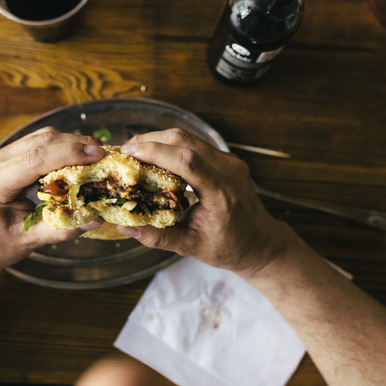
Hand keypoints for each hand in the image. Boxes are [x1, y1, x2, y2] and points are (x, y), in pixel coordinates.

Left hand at [0, 127, 104, 281]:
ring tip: (96, 154)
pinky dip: (60, 147)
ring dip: (70, 142)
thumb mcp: (28, 242)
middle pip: (40, 141)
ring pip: (40, 137)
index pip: (35, 158)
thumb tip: (96, 218)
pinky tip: (78, 156)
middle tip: (105, 153)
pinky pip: (36, 143)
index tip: (97, 154)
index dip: (69, 153)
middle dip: (75, 144)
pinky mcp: (5, 156)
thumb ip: (61, 229)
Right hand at [117, 129, 288, 278]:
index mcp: (222, 193)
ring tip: (134, 151)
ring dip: (159, 140)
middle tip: (124, 151)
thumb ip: (158, 237)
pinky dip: (172, 146)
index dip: (156, 151)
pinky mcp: (226, 159)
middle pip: (185, 140)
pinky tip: (156, 156)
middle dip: (151, 140)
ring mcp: (230, 161)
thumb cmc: (230, 248)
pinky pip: (196, 144)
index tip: (129, 153)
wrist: (261, 243)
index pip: (187, 161)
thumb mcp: (192, 247)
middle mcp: (229, 170)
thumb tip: (126, 227)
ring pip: (189, 137)